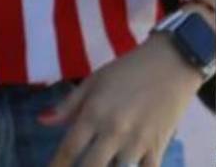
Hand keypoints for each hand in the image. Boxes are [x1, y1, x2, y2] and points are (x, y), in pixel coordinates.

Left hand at [42, 31, 201, 166]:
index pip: (67, 151)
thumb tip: (42, 120)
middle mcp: (112, 130)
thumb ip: (69, 104)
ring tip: (105, 165)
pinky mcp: (157, 146)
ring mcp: (136, 141)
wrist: (174, 60)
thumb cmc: (130, 68)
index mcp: (94, 113)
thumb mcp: (96, 80)